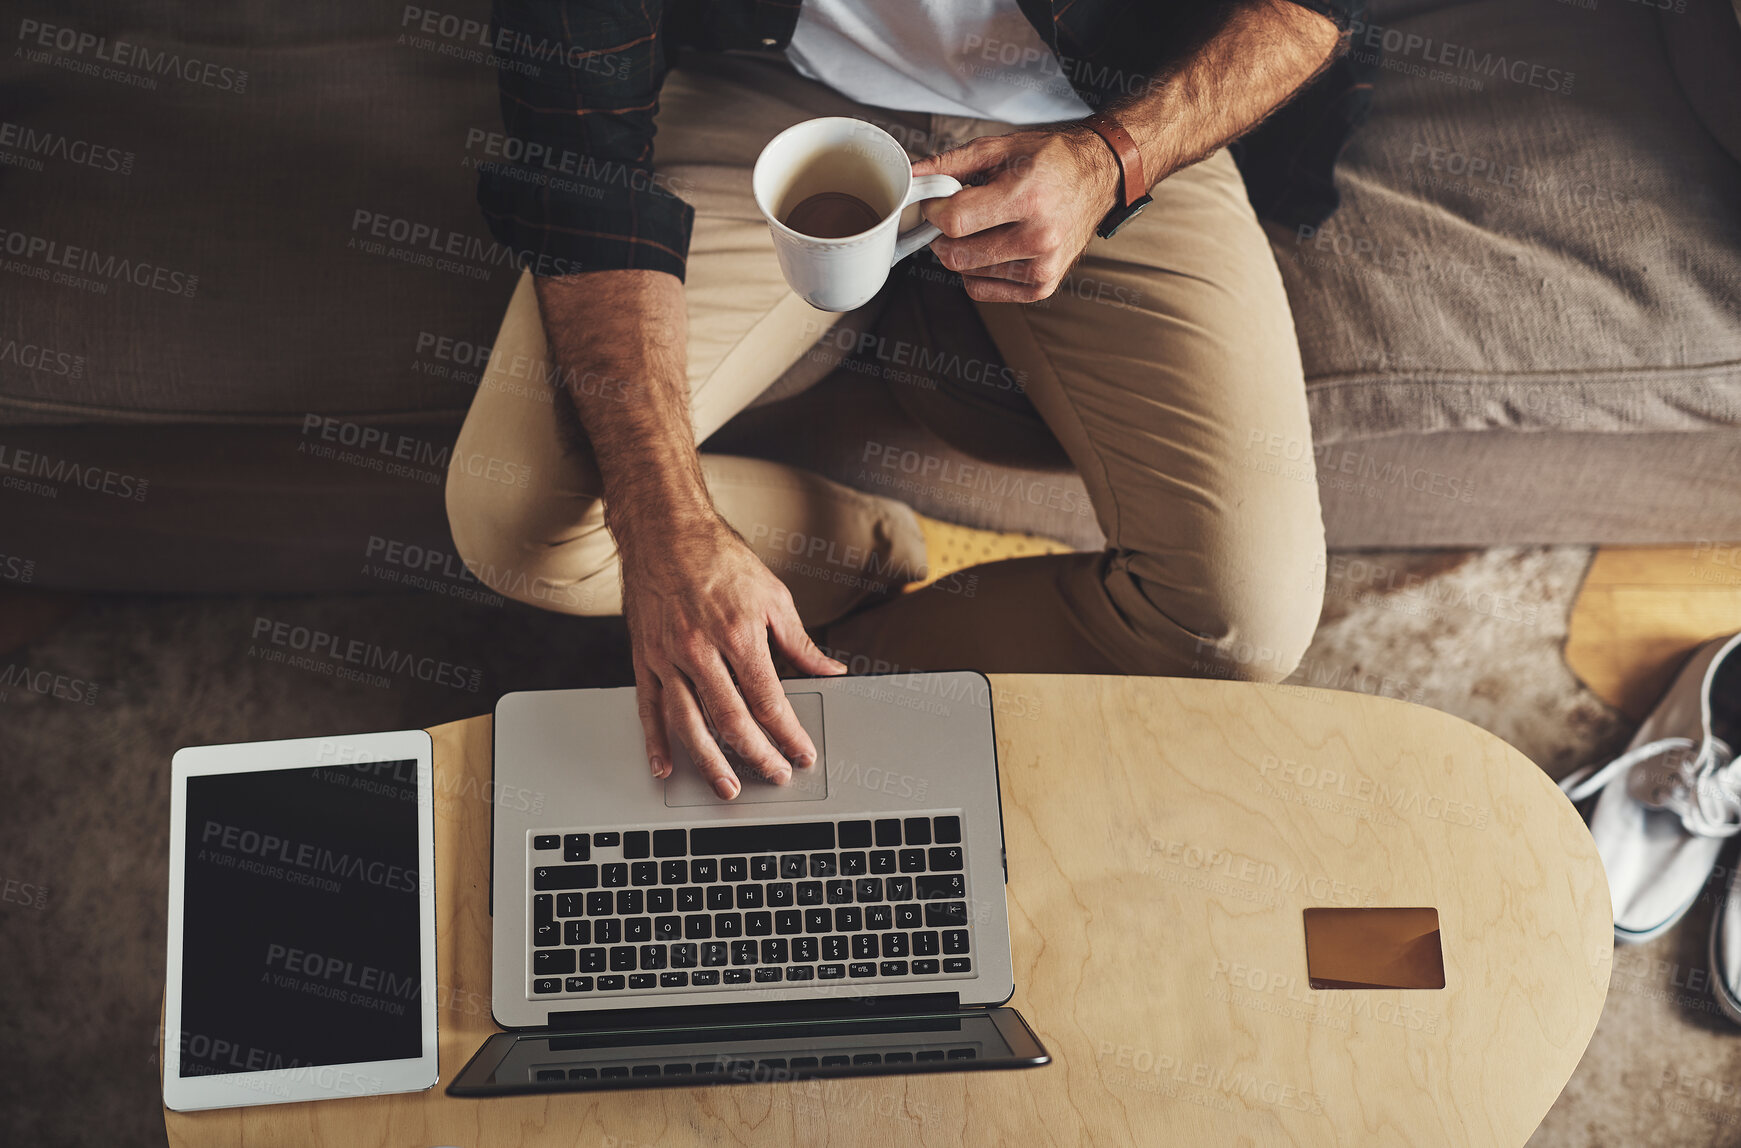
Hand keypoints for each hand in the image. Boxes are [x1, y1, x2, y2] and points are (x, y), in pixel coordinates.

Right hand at [618, 511, 845, 798]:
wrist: (664, 529)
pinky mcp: (643, 658)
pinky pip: (648, 708)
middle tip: (774, 776)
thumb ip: (800, 642)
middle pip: (730, 719)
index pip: (769, 699)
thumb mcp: (773, 595)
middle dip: (756, 755)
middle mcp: (700, 649)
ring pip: (688, 722)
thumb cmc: (719, 557)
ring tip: (727, 787)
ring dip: (709, 761)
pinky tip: (666, 766)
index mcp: (739, 633)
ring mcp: (667, 657)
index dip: (789, 733)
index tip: (802, 753)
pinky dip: (655, 741)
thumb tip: (831, 671)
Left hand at [912, 129, 1122, 303]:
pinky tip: (992, 247)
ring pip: (966, 273)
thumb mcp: (1000, 148)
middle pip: (956, 254)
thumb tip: (912, 176)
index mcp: (1027, 197)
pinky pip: (983, 290)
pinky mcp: (1042, 286)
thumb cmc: (1050, 160)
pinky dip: (976, 271)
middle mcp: (1038, 237)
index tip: (935, 203)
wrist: (1098, 177)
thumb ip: (950, 164)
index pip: (955, 221)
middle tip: (953, 216)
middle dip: (942, 235)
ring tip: (984, 226)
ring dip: (962, 251)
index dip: (933, 212)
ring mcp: (1042, 266)